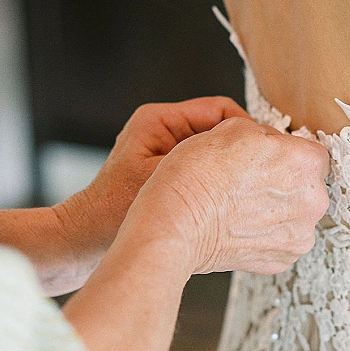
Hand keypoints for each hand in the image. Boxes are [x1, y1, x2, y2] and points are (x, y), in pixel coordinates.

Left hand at [55, 97, 251, 258]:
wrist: (86, 240)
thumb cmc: (113, 213)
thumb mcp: (164, 182)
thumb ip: (203, 163)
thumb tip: (248, 148)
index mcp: (160, 120)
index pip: (222, 110)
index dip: (247, 131)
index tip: (263, 156)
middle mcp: (166, 131)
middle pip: (222, 131)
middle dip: (242, 153)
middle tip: (261, 177)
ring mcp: (169, 153)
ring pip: (216, 154)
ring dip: (232, 171)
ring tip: (246, 193)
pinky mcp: (172, 175)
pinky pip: (206, 173)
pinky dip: (219, 186)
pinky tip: (229, 206)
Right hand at [127, 116, 330, 276]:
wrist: (177, 223)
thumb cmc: (199, 177)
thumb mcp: (234, 127)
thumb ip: (267, 134)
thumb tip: (273, 145)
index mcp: (308, 162)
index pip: (310, 152)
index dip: (284, 154)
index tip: (265, 161)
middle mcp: (313, 201)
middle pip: (308, 186)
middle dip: (285, 183)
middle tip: (249, 184)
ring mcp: (299, 235)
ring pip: (296, 215)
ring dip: (277, 211)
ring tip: (243, 207)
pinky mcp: (284, 259)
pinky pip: (282, 241)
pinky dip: (266, 236)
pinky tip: (242, 227)